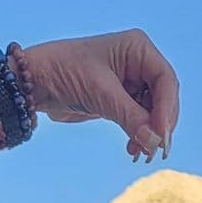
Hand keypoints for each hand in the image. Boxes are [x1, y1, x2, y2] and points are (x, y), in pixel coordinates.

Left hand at [21, 30, 180, 161]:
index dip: (166, 109)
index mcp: (137, 48)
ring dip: (149, 134)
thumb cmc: (64, 73)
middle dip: (160, 124)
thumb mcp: (100, 93)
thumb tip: (155, 142)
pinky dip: (138, 135)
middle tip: (156, 151)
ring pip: (152, 111)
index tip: (161, 135)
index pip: (165, 80)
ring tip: (141, 155)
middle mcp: (138, 62)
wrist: (35, 82)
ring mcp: (130, 82)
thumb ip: (130, 117)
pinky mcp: (119, 99)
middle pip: (163, 97)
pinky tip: (133, 150)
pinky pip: (138, 120)